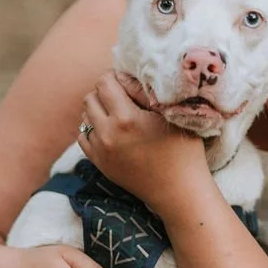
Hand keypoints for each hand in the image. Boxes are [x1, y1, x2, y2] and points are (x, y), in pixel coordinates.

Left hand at [78, 70, 208, 215]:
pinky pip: (84, 137)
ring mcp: (101, 151)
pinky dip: (93, 129)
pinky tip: (111, 130)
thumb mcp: (172, 115)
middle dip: (104, 92)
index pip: (104, 83)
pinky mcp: (100, 164)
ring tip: (118, 113)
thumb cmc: (183, 151)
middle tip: (122, 95)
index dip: (114, 76)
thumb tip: (127, 76)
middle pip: (90, 97)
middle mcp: (108, 134)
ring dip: (98, 110)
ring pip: (85, 116)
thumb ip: (147, 93)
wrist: (179, 192)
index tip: (126, 80)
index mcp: (126, 118)